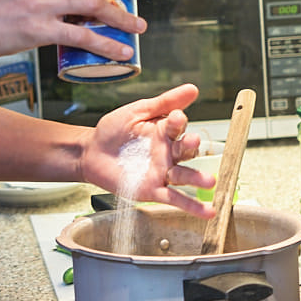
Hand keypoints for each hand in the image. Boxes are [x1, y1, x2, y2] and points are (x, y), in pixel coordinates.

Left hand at [78, 84, 216, 218]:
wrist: (91, 152)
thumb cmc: (114, 130)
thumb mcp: (137, 111)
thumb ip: (164, 102)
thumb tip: (193, 89)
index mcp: (164, 132)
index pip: (178, 125)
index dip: (178, 121)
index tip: (176, 117)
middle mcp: (167, 153)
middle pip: (185, 150)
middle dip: (190, 146)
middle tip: (193, 142)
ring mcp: (162, 172)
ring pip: (183, 175)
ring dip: (197, 178)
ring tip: (209, 181)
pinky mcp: (153, 190)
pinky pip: (174, 198)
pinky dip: (192, 206)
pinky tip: (208, 211)